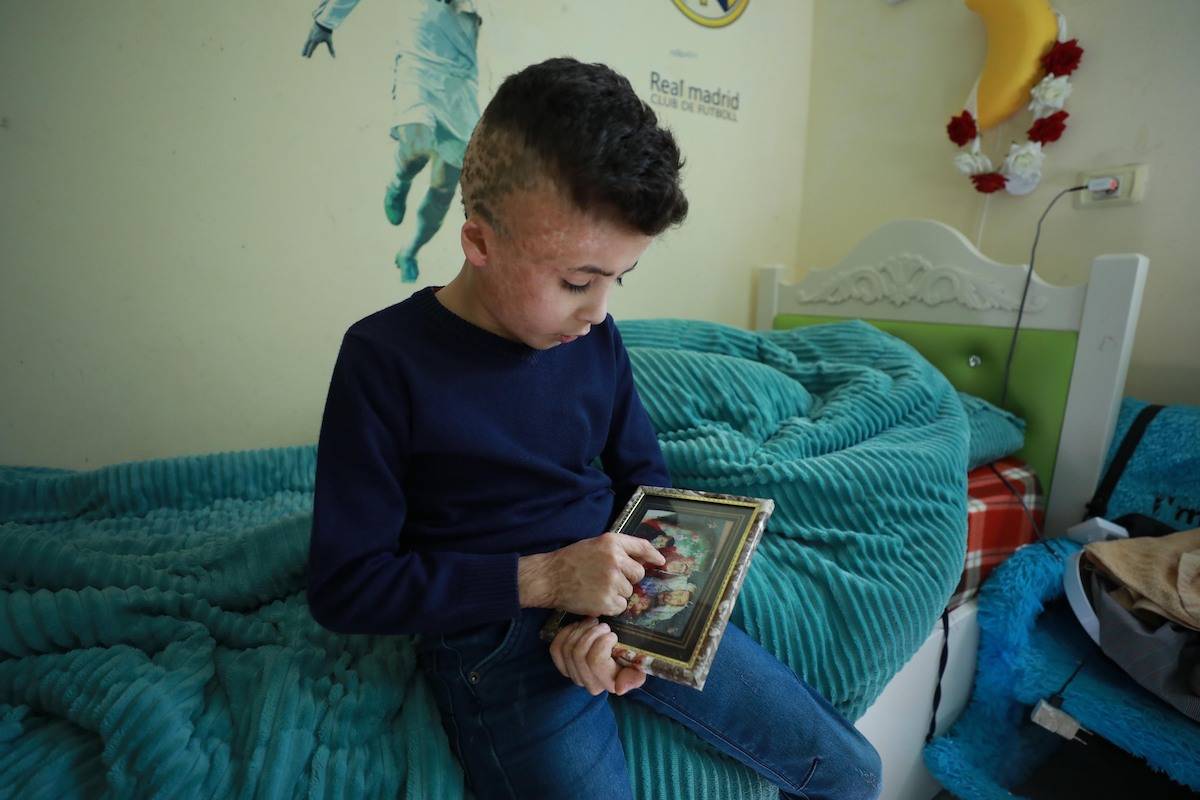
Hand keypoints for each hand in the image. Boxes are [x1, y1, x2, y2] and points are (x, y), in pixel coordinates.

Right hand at [301, 23, 334, 57]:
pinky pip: (308, 38)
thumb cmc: (327, 31)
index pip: (311, 49)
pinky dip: (307, 42)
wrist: (324, 21)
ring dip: (305, 46)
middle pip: (307, 45)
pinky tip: (308, 43)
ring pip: (307, 41)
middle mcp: (311, 38)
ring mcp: (310, 34)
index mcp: (315, 41)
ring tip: (304, 50)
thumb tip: (334, 57)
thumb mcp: (329, 41)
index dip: (309, 53)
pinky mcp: (311, 30)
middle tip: (302, 55)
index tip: (307, 57)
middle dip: (304, 50)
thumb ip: (331, 49)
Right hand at [546, 532, 665, 617]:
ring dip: (618, 593)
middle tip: (609, 579)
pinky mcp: (607, 601)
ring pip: (629, 592)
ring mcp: (612, 581)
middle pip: (639, 574)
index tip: (660, 562)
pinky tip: (596, 599)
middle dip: (628, 578)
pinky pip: (621, 606)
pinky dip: (611, 606)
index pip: (641, 547)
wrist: (550, 578)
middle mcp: (615, 560)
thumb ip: (619, 549)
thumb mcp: (596, 545)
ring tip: (597, 589)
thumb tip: (646, 559)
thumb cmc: (571, 560)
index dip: (653, 555)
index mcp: (612, 543)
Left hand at [549, 617, 647, 695]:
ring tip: (593, 623)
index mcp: (609, 683)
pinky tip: (579, 627)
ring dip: (581, 630)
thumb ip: (634, 677)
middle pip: (579, 653)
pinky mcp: (562, 664)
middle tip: (603, 625)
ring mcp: (574, 674)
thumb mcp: (639, 666)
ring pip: (568, 648)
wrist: (616, 650)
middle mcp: (589, 682)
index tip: (612, 634)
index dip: (602, 643)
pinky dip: (566, 633)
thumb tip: (620, 689)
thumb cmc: (630, 656)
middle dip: (591, 633)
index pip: (595, 661)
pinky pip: (556, 648)